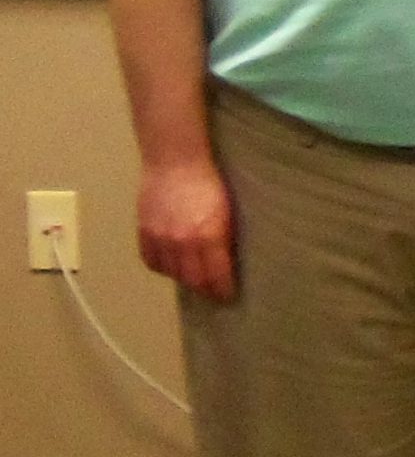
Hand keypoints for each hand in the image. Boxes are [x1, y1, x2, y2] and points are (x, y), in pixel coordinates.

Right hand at [137, 158, 235, 301]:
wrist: (176, 161)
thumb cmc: (209, 180)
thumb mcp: (226, 210)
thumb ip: (223, 237)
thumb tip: (225, 260)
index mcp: (208, 235)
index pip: (215, 275)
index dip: (221, 289)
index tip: (227, 295)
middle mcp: (183, 242)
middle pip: (192, 279)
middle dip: (204, 289)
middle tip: (212, 292)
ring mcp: (161, 238)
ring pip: (172, 273)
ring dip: (184, 279)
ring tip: (194, 279)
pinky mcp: (144, 232)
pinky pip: (152, 261)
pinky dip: (163, 267)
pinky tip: (171, 265)